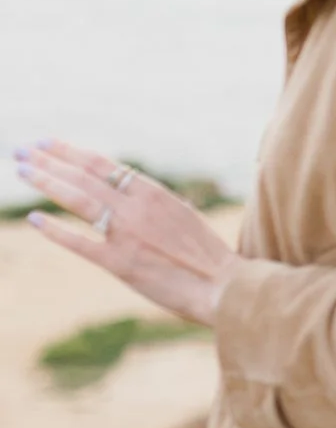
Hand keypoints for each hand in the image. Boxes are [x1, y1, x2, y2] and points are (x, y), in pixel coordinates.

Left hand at [14, 140, 239, 325]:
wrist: (223, 285)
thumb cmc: (206, 253)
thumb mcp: (181, 215)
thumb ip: (151, 203)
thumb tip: (130, 192)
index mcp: (154, 193)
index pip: (102, 164)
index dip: (70, 151)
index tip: (46, 143)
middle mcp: (137, 208)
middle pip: (84, 177)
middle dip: (48, 161)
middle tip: (21, 150)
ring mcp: (127, 234)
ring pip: (78, 200)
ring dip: (46, 182)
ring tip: (22, 170)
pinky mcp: (120, 263)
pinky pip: (79, 243)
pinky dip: (54, 230)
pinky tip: (35, 219)